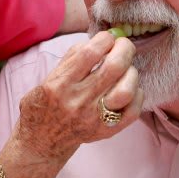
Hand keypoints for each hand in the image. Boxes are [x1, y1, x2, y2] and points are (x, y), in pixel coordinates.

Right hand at [13, 31, 141, 163]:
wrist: (41, 140)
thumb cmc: (45, 102)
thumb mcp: (50, 77)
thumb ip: (73, 57)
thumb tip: (102, 40)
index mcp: (60, 84)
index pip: (89, 53)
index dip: (104, 39)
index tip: (107, 37)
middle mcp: (78, 101)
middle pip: (113, 68)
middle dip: (124, 49)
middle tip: (124, 45)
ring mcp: (93, 118)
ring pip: (126, 90)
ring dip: (131, 73)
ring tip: (126, 69)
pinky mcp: (105, 131)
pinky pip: (132, 111)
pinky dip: (137, 94)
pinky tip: (129, 88)